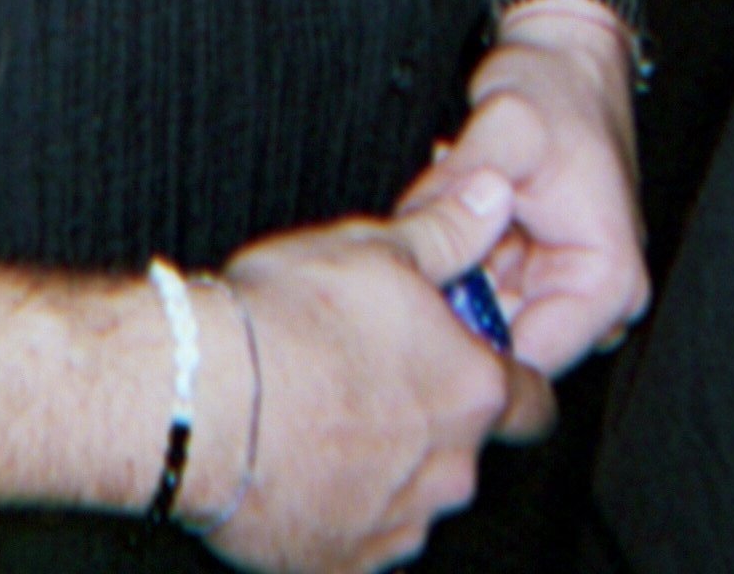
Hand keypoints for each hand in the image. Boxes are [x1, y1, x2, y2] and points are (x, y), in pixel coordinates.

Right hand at [196, 170, 554, 573]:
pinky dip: (332, 510)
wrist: (201, 400)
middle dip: (426, 421)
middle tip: (366, 376)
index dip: (509, 379)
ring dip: (379, 466)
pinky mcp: (338, 566)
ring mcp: (395, 529)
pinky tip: (292, 467)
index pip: (532, 401)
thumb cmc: (288, 321)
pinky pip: (352, 540)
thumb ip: (445, 233)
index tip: (473, 361)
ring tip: (316, 417)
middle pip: (460, 451)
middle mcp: (448, 472)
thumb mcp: (373, 248)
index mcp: (469, 392)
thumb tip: (492, 197)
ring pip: (408, 497)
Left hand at [411, 5, 648, 375]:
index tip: (421, 300)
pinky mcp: (532, 269)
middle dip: (452, 296)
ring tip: (441, 206)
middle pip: (502, 340)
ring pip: (484, 313)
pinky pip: (479, 282)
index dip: (467, 341)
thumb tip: (418, 229)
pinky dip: (455, 252)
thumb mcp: (508, 124)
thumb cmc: (555, 88)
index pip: (531, 360)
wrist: (563, 58)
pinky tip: (449, 205)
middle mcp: (594, 299)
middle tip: (420, 239)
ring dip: (450, 269)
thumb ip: (465, 181)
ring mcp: (560, 285)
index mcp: (608, 281)